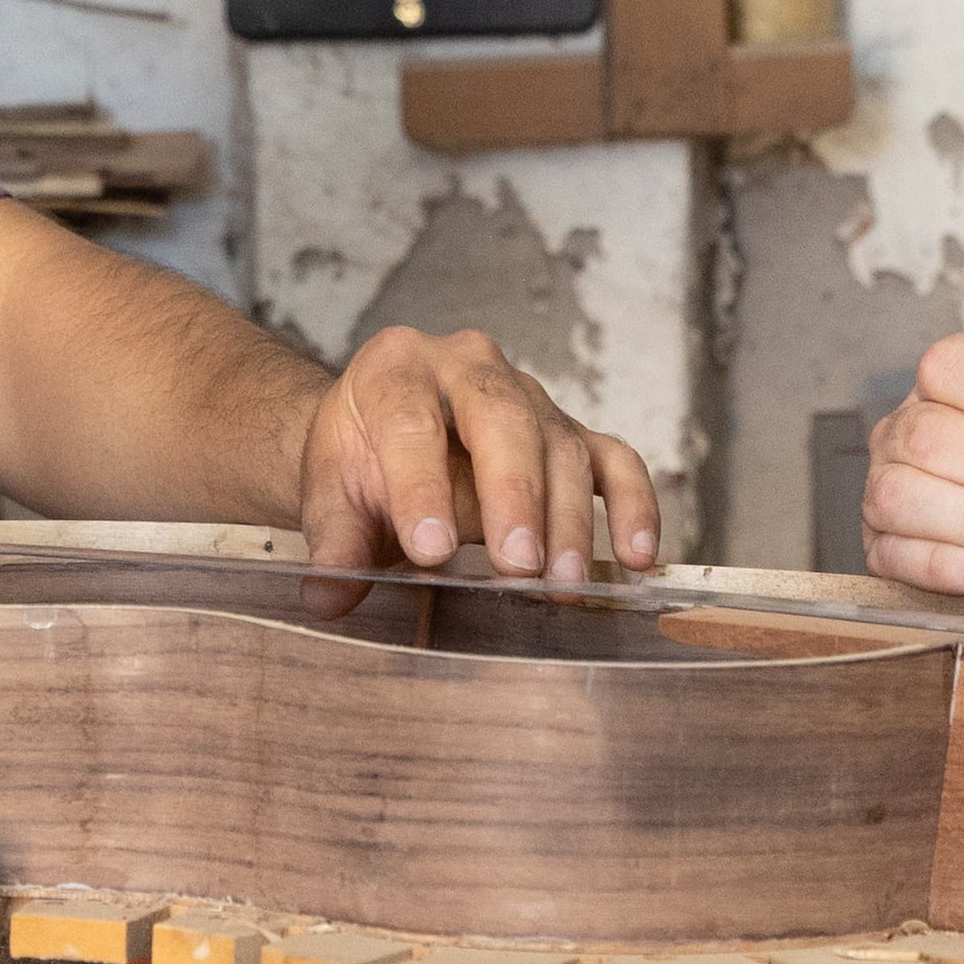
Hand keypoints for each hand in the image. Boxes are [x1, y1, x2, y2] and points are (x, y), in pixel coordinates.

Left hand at [294, 327, 661, 591]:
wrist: (380, 437)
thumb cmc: (359, 462)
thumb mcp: (331, 496)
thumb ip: (334, 543)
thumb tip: (327, 596)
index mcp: (395, 368)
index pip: (410, 422)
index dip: (422, 486)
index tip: (430, 550)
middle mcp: (468, 367)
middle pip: (502, 419)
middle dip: (513, 495)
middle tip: (516, 565)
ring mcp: (529, 397)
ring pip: (560, 445)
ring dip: (568, 518)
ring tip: (563, 583)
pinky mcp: (570, 432)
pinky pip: (613, 460)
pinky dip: (633, 505)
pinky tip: (636, 556)